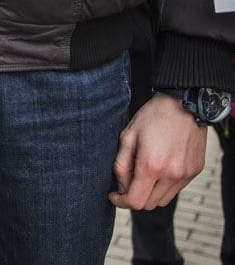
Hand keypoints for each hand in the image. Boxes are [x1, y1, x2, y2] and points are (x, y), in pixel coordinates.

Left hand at [109, 92, 207, 209]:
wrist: (183, 104)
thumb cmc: (153, 117)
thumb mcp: (127, 137)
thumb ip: (121, 165)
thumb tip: (121, 187)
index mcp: (152, 166)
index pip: (136, 202)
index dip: (121, 202)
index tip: (114, 195)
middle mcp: (172, 175)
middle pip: (149, 205)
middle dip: (134, 197)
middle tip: (126, 182)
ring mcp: (186, 175)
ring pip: (163, 200)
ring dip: (150, 193)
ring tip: (143, 173)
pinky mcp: (195, 171)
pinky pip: (177, 189)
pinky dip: (164, 186)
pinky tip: (159, 168)